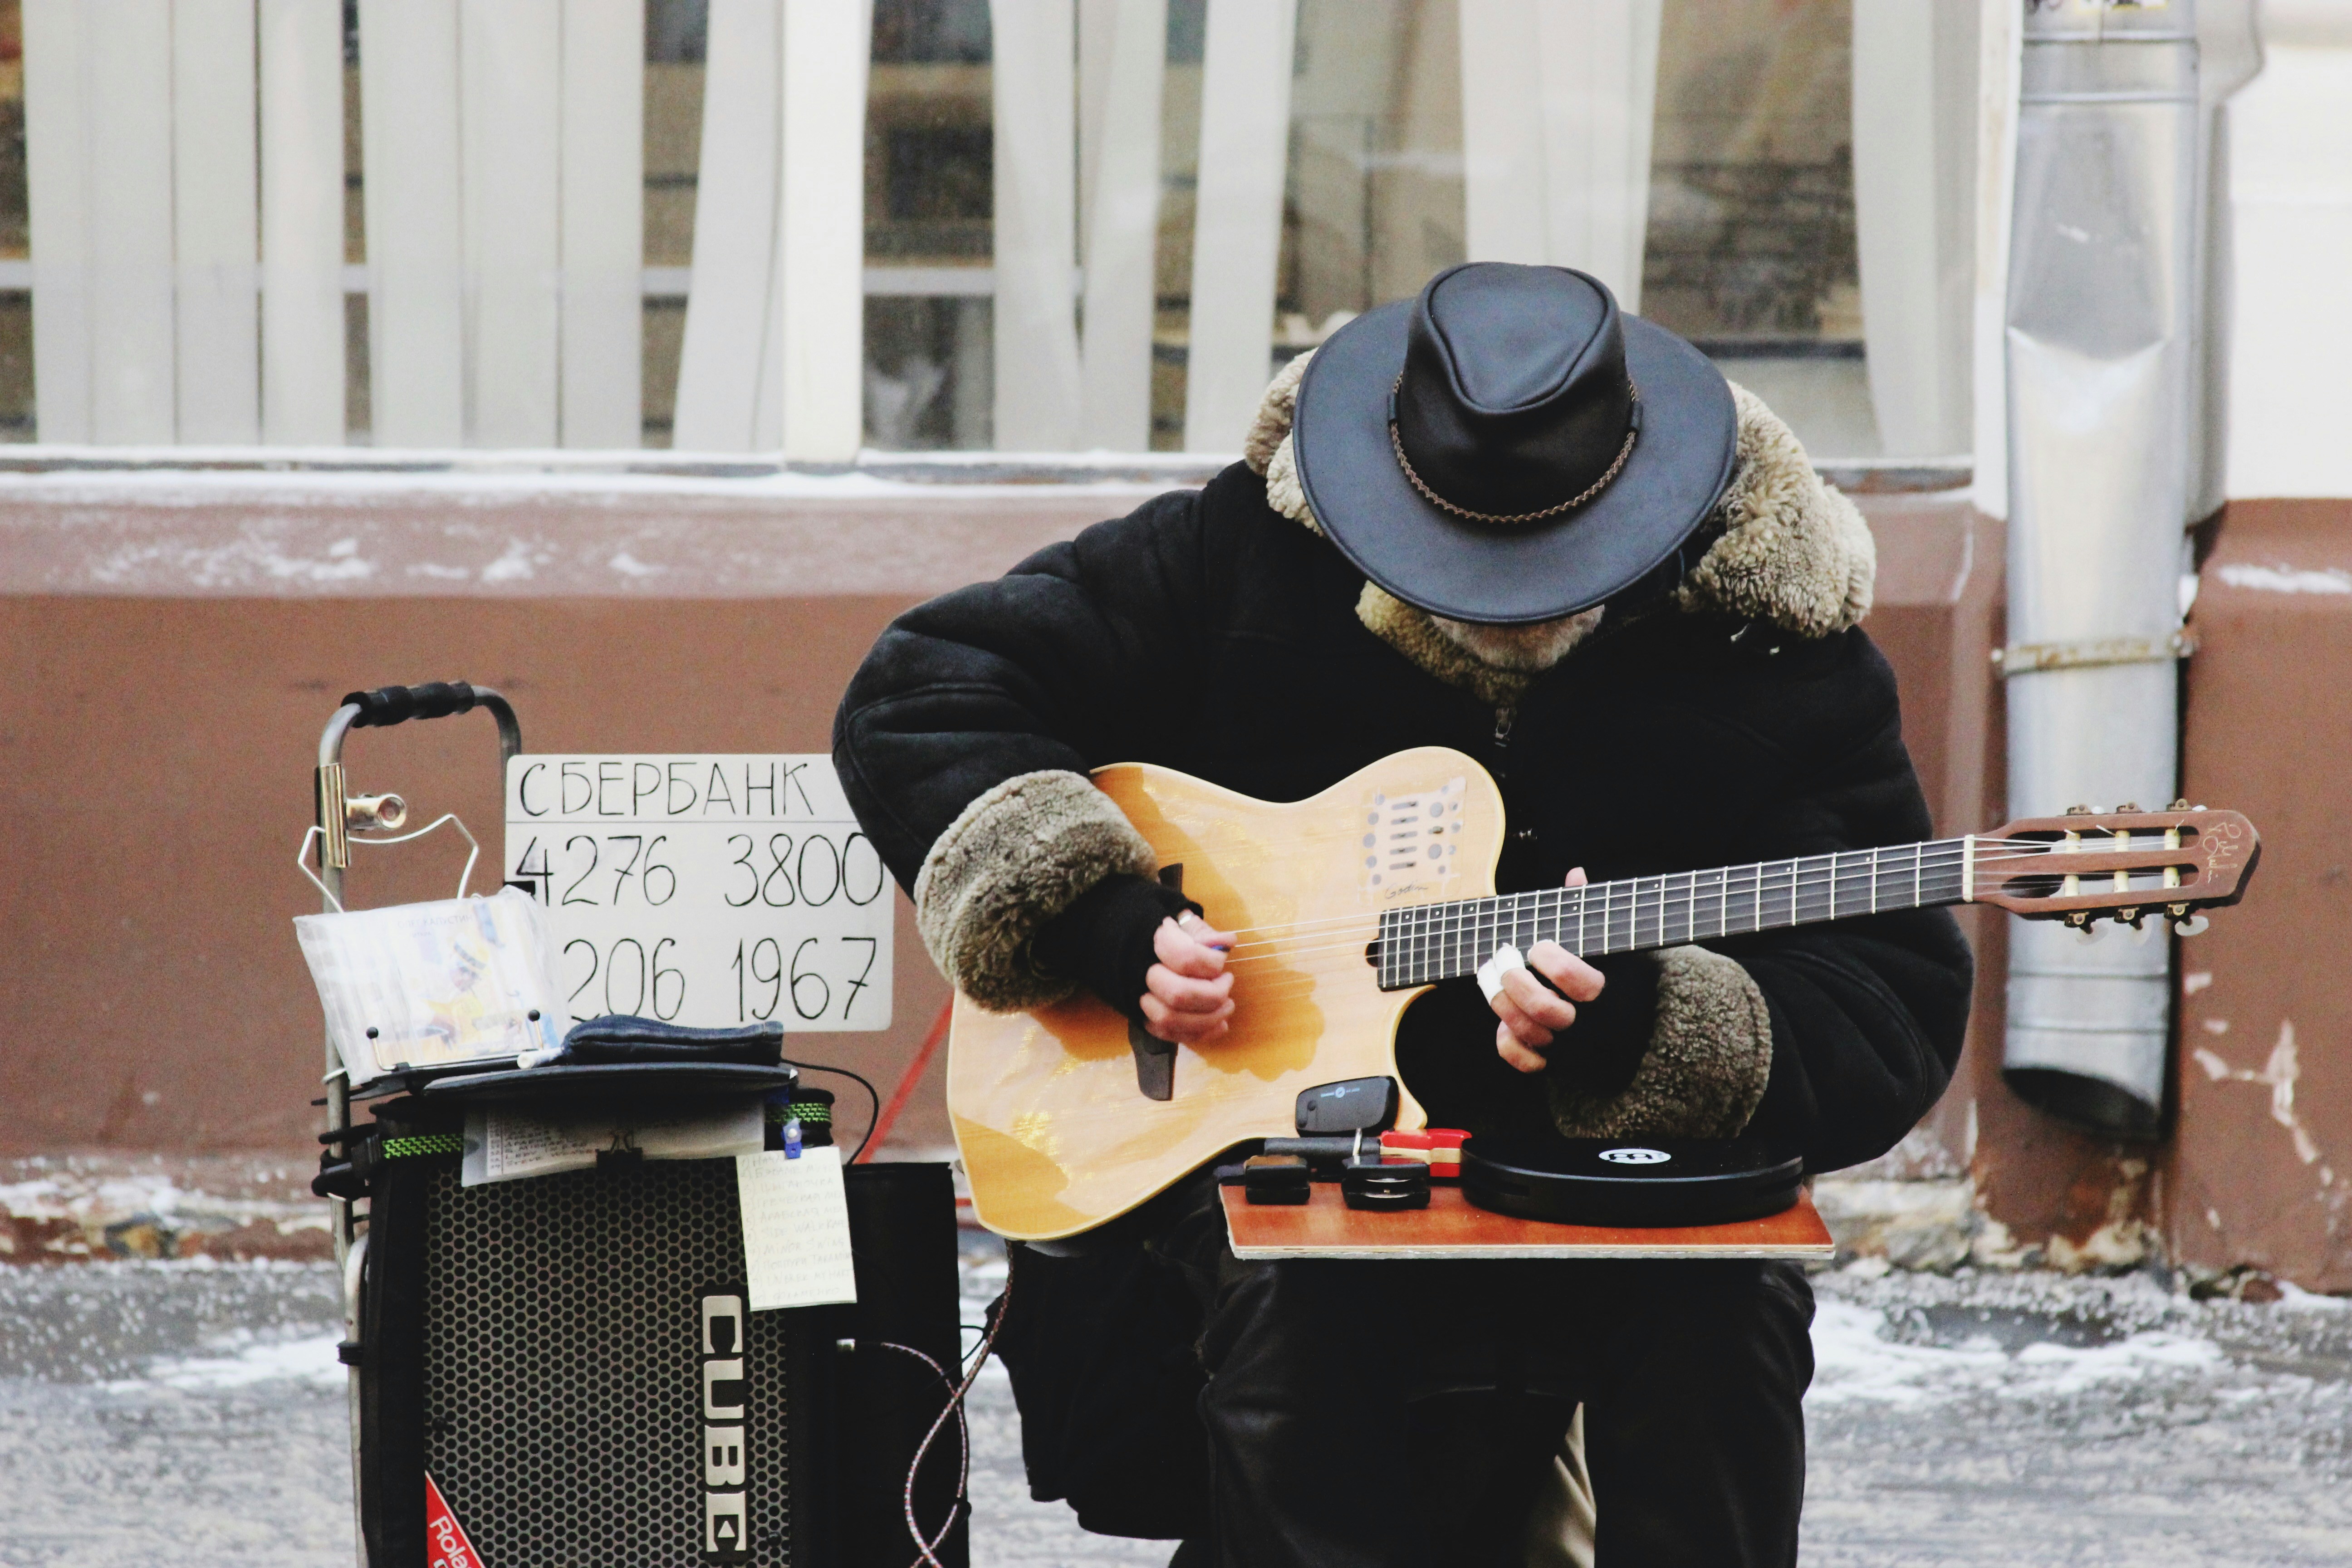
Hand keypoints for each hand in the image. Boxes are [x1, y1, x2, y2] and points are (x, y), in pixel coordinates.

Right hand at [1141, 910, 1237, 1044]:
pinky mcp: (1146, 1020)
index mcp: (1151, 943)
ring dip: (1209, 1018)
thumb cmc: (1170, 936)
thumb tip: (1227, 942)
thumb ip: (1204, 934)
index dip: (1211, 962)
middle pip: (1178, 994)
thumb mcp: (1185, 925)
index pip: (1186, 957)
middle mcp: (1141, 974)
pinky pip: (1171, 1035)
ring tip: (1228, 1005)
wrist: (1137, 948)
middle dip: (1212, 994)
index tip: (1221, 958)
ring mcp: (1140, 1000)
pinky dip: (1200, 1034)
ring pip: (1171, 1020)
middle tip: (1227, 982)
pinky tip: (1221, 1025)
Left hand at [1492, 868, 1606, 1072]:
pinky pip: (1523, 1060)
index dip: (1546, 957)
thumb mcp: (1615, 945)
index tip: (1538, 946)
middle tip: (1505, 959)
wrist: (1644, 1034)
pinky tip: (1504, 1023)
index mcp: (1606, 991)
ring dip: (1499, 1000)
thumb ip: (1591, 912)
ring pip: (1525, 1030)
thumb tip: (1575, 874)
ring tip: (1491, 976)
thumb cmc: (1621, 978)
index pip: (1570, 975)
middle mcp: (1589, 1024)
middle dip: (1513, 979)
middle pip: (1541, 1007)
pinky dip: (1508, 1042)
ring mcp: (1571, 1047)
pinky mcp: (1556, 1064)